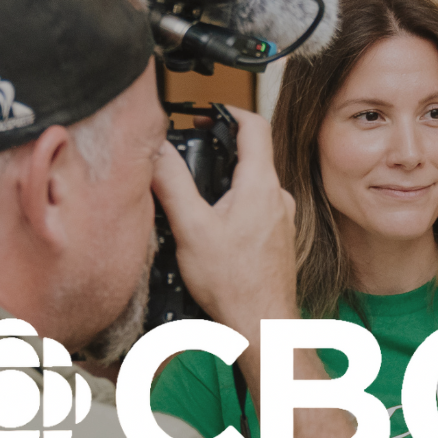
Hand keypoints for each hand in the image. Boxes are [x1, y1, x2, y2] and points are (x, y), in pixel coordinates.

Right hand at [151, 107, 297, 345]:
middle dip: (219, 151)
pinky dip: (235, 209)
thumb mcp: (191, 228)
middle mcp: (277, 197)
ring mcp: (281, 220)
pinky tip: (215, 231)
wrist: (262, 326)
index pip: (254, 125)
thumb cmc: (234, 286)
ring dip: (227, 183)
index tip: (205, 116)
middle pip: (251, 154)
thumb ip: (172, 184)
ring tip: (198, 199)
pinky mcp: (278, 240)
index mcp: (260, 185)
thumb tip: (157, 151)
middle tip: (192, 158)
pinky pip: (257, 210)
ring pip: (253, 185)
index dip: (227, 111)